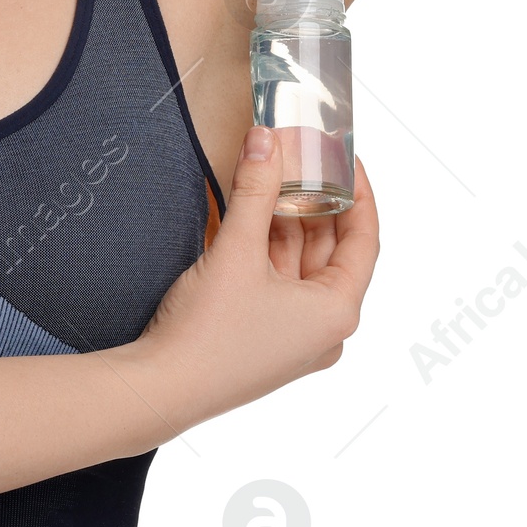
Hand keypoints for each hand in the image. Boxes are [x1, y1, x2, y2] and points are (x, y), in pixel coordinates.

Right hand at [126, 129, 379, 430]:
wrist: (162, 388)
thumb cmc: (209, 333)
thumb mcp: (237, 250)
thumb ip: (255, 189)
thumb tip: (266, 138)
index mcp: (336, 312)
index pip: (364, 239)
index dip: (358, 192)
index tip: (346, 157)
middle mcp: (323, 328)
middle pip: (331, 250)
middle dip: (315, 201)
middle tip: (302, 157)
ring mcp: (294, 336)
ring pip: (301, 264)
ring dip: (287, 221)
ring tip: (272, 175)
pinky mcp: (266, 337)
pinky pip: (279, 281)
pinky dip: (268, 247)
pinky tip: (252, 214)